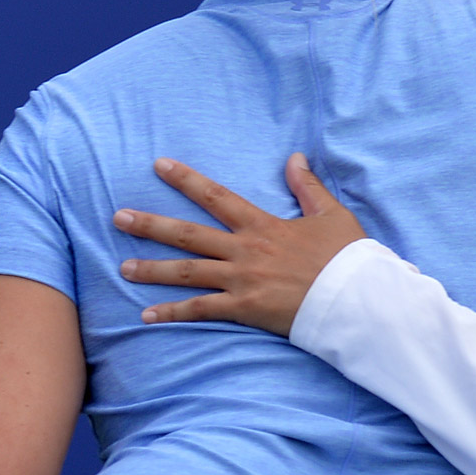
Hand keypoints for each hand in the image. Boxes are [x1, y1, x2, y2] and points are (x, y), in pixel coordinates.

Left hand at [113, 154, 367, 335]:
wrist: (356, 297)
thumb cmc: (348, 257)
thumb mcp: (331, 214)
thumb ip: (307, 187)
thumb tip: (294, 158)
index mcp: (263, 225)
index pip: (216, 196)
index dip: (186, 180)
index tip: (159, 165)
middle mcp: (245, 250)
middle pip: (188, 235)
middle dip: (151, 225)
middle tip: (119, 218)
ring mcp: (242, 280)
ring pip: (187, 272)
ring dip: (152, 269)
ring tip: (122, 267)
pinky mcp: (244, 309)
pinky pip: (201, 310)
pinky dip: (173, 313)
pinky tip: (146, 316)